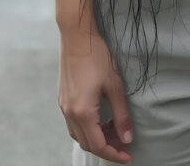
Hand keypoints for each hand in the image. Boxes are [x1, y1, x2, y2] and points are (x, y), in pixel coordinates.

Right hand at [58, 28, 132, 163]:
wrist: (77, 36)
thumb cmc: (97, 57)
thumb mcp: (114, 85)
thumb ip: (121, 115)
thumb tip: (127, 138)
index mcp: (82, 112)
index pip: (98, 145)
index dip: (113, 154)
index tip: (127, 157)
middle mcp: (69, 113)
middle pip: (87, 144)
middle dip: (106, 148)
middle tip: (123, 144)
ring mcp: (63, 106)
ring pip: (78, 135)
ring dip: (95, 138)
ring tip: (114, 131)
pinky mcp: (62, 99)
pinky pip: (73, 124)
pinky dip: (87, 128)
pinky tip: (100, 120)